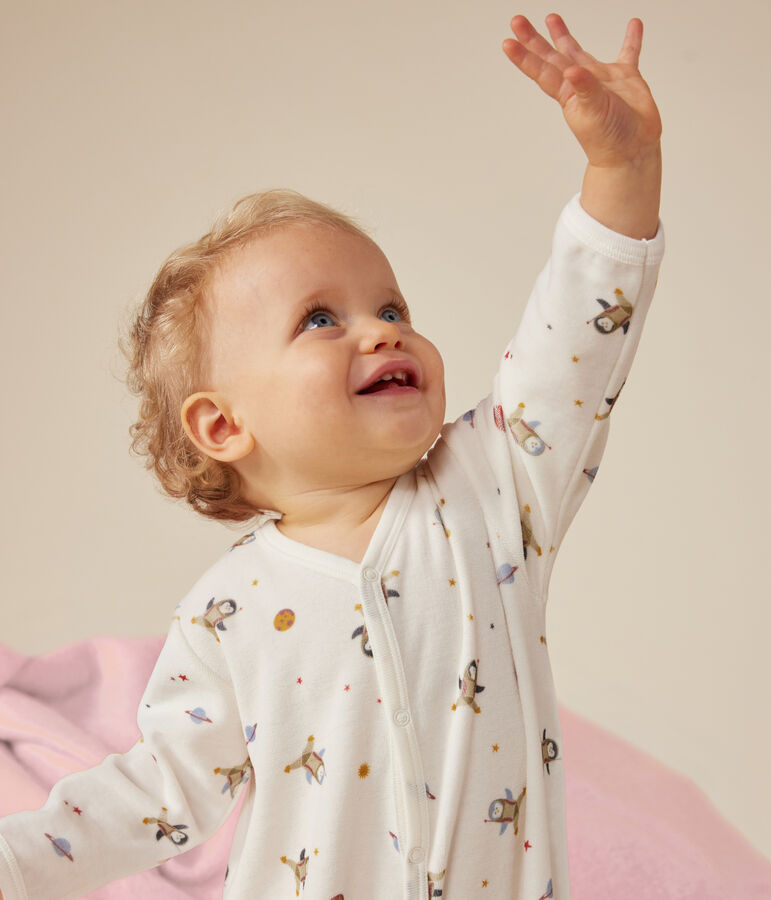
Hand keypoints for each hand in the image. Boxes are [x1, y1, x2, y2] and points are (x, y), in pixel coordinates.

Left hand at [502, 14, 660, 168]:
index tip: (508, 42)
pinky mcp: (626, 78)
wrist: (633, 151)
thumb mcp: (594, 113)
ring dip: (564, 36)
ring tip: (551, 18)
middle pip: (552, 56)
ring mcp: (601, 79)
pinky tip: (634, 25)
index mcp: (569, 93)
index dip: (525, 57)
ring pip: (578, 51)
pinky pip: (629, 53)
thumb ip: (585, 90)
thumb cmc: (609, 140)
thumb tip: (572, 71)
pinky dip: (632, 40)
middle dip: (534, 39)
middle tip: (517, 21)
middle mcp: (580, 83)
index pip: (542, 71)